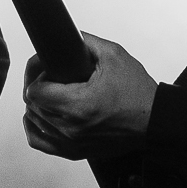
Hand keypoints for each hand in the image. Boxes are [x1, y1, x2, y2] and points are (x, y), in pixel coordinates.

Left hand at [21, 33, 157, 158]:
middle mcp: (71, 128)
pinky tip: (41, 116)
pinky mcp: (74, 151)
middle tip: (50, 76)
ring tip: (52, 93)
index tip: (48, 70)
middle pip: (32, 105)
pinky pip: (40, 142)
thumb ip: (85, 42)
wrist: (154, 121)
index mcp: (78, 105)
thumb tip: (66, 36)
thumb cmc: (139, 95)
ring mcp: (71, 143)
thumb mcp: (114, 56)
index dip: (37, 75)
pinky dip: (35, 127)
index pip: (34, 91)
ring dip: (38, 105)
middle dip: (38, 86)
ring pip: (34, 121)